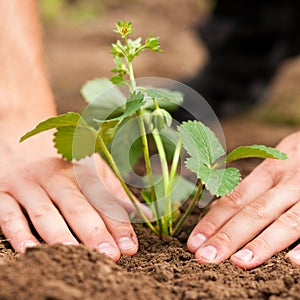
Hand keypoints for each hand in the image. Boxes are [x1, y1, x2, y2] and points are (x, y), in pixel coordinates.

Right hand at [0, 125, 147, 260]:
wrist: (19, 133)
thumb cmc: (63, 158)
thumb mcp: (92, 168)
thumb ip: (116, 193)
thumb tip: (147, 216)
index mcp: (82, 170)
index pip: (103, 200)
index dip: (118, 224)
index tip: (130, 247)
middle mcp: (56, 176)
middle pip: (78, 206)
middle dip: (94, 232)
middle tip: (111, 255)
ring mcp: (28, 184)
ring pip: (45, 212)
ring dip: (61, 235)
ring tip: (76, 256)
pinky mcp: (2, 191)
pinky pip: (8, 214)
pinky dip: (18, 232)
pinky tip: (29, 250)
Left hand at [187, 131, 299, 268]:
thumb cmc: (296, 160)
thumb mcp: (272, 166)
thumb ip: (248, 188)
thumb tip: (215, 209)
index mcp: (268, 173)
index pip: (234, 199)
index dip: (212, 221)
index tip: (193, 242)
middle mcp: (286, 182)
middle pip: (254, 211)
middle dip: (227, 236)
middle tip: (205, 257)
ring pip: (285, 221)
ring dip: (261, 243)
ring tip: (238, 263)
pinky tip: (292, 262)